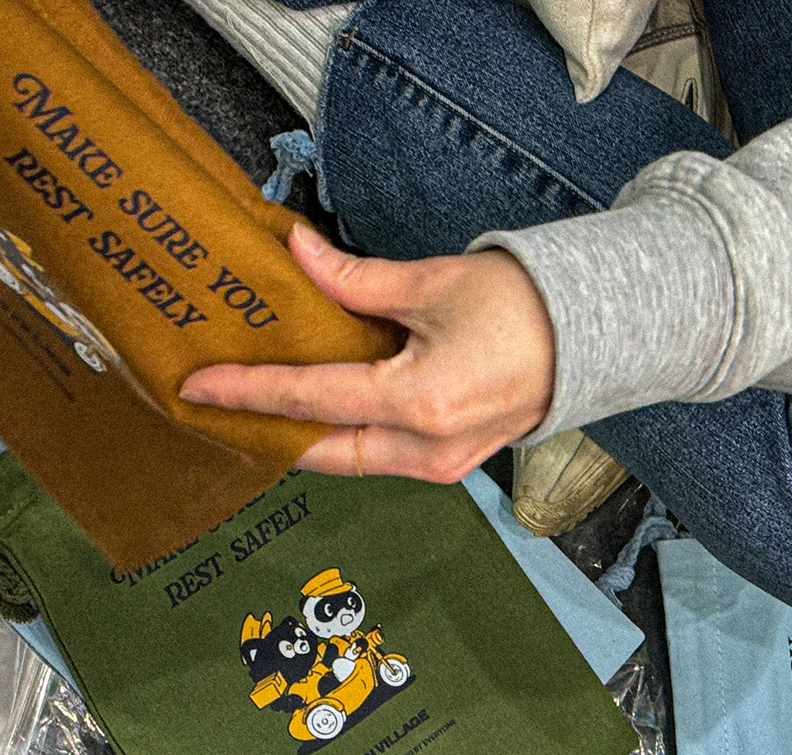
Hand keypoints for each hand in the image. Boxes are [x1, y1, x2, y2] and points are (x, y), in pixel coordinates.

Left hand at [180, 223, 555, 484]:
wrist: (594, 336)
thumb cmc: (526, 307)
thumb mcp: (433, 282)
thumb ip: (353, 279)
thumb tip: (295, 252)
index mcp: (421, 403)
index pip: (312, 399)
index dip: (248, 391)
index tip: (197, 386)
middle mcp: (429, 449)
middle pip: (323, 451)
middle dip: (267, 431)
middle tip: (215, 407)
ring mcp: (444, 464)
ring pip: (352, 460)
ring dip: (304, 436)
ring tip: (256, 406)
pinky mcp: (453, 461)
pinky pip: (382, 457)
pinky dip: (344, 436)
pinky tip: (316, 409)